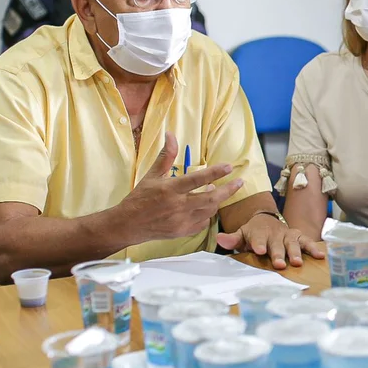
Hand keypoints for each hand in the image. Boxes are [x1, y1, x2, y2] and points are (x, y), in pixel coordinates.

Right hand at [119, 132, 242, 241]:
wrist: (127, 225)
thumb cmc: (139, 198)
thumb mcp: (151, 175)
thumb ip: (165, 156)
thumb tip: (171, 135)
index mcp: (170, 189)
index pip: (197, 179)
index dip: (215, 172)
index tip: (229, 166)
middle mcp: (178, 206)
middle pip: (211, 198)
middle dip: (228, 190)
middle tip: (240, 182)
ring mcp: (181, 221)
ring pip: (209, 210)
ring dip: (216, 200)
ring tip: (217, 191)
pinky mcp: (182, 232)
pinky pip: (203, 223)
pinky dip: (207, 214)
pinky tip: (206, 206)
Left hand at [216, 214, 325, 269]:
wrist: (266, 220)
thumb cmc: (253, 232)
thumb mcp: (242, 234)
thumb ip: (232, 239)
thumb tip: (220, 238)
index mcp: (259, 233)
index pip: (258, 239)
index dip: (259, 244)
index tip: (259, 250)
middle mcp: (275, 234)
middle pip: (276, 244)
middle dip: (278, 253)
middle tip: (279, 264)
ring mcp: (288, 235)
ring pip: (292, 244)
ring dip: (295, 253)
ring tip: (297, 262)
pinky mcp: (298, 237)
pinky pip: (306, 242)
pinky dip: (313, 248)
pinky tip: (320, 255)